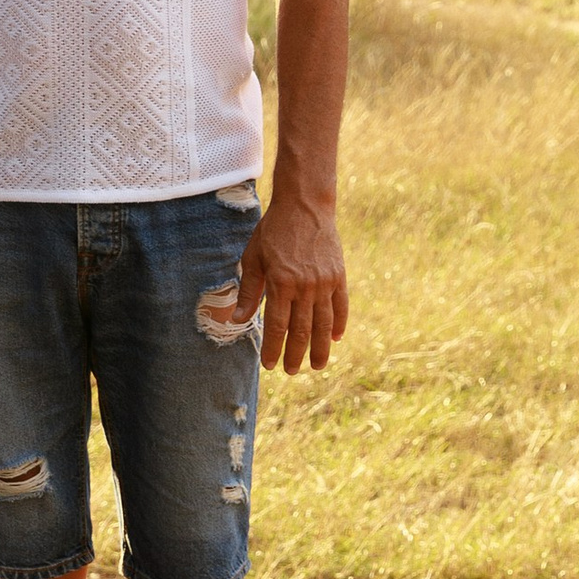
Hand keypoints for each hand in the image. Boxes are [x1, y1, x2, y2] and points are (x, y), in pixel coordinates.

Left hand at [224, 191, 348, 374]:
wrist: (305, 206)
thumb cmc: (273, 231)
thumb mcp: (253, 258)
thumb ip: (249, 291)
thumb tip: (237, 320)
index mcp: (281, 282)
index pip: (278, 325)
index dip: (274, 348)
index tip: (270, 365)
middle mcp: (305, 286)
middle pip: (302, 330)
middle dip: (296, 354)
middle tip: (292, 372)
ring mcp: (325, 282)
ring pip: (324, 324)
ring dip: (320, 348)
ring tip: (316, 366)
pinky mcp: (339, 276)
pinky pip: (341, 307)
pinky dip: (339, 324)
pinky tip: (335, 339)